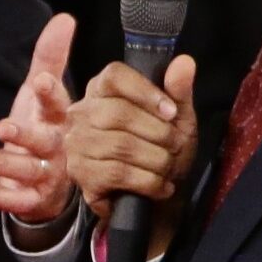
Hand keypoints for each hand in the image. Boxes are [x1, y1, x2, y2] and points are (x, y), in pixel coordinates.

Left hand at [0, 13, 75, 223]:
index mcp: (61, 119)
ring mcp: (47, 176)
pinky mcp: (33, 200)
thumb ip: (50, 57)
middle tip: (1, 127)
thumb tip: (64, 18)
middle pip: (46, 142)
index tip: (40, 82)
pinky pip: (15, 201)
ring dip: (2, 164)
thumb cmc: (44, 126)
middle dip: (26, 136)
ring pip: (28, 172)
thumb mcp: (43, 93)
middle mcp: (59, 148)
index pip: (60, 104)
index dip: (51, 94)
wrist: (51, 180)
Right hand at [65, 55, 197, 253]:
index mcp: (101, 89)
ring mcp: (77, 144)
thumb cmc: (160, 149)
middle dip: (159, 133)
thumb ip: (178, 90)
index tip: (172, 112)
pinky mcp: (80, 174)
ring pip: (121, 145)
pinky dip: (149, 181)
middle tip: (176, 146)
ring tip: (169, 167)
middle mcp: (81, 113)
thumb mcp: (177, 118)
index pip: (114, 75)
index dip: (146, 91)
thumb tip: (185, 62)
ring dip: (157, 160)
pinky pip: (118, 173)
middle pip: (119, 113)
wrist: (152, 199)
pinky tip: (160, 185)